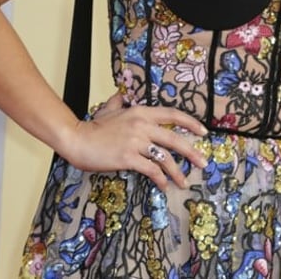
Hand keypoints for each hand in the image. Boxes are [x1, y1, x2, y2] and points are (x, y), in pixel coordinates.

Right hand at [65, 93, 209, 190]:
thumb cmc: (93, 127)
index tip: (203, 132)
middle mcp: (142, 125)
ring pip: (165, 158)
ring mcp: (136, 141)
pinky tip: (163, 186)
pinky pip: (151, 170)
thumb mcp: (108, 110)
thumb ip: (118, 102)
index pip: (173, 114)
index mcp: (141, 111)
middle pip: (175, 139)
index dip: (190, 123)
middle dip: (192, 153)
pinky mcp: (128, 157)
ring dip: (177, 172)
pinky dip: (160, 179)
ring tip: (184, 182)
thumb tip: (121, 95)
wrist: (77, 139)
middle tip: (202, 163)